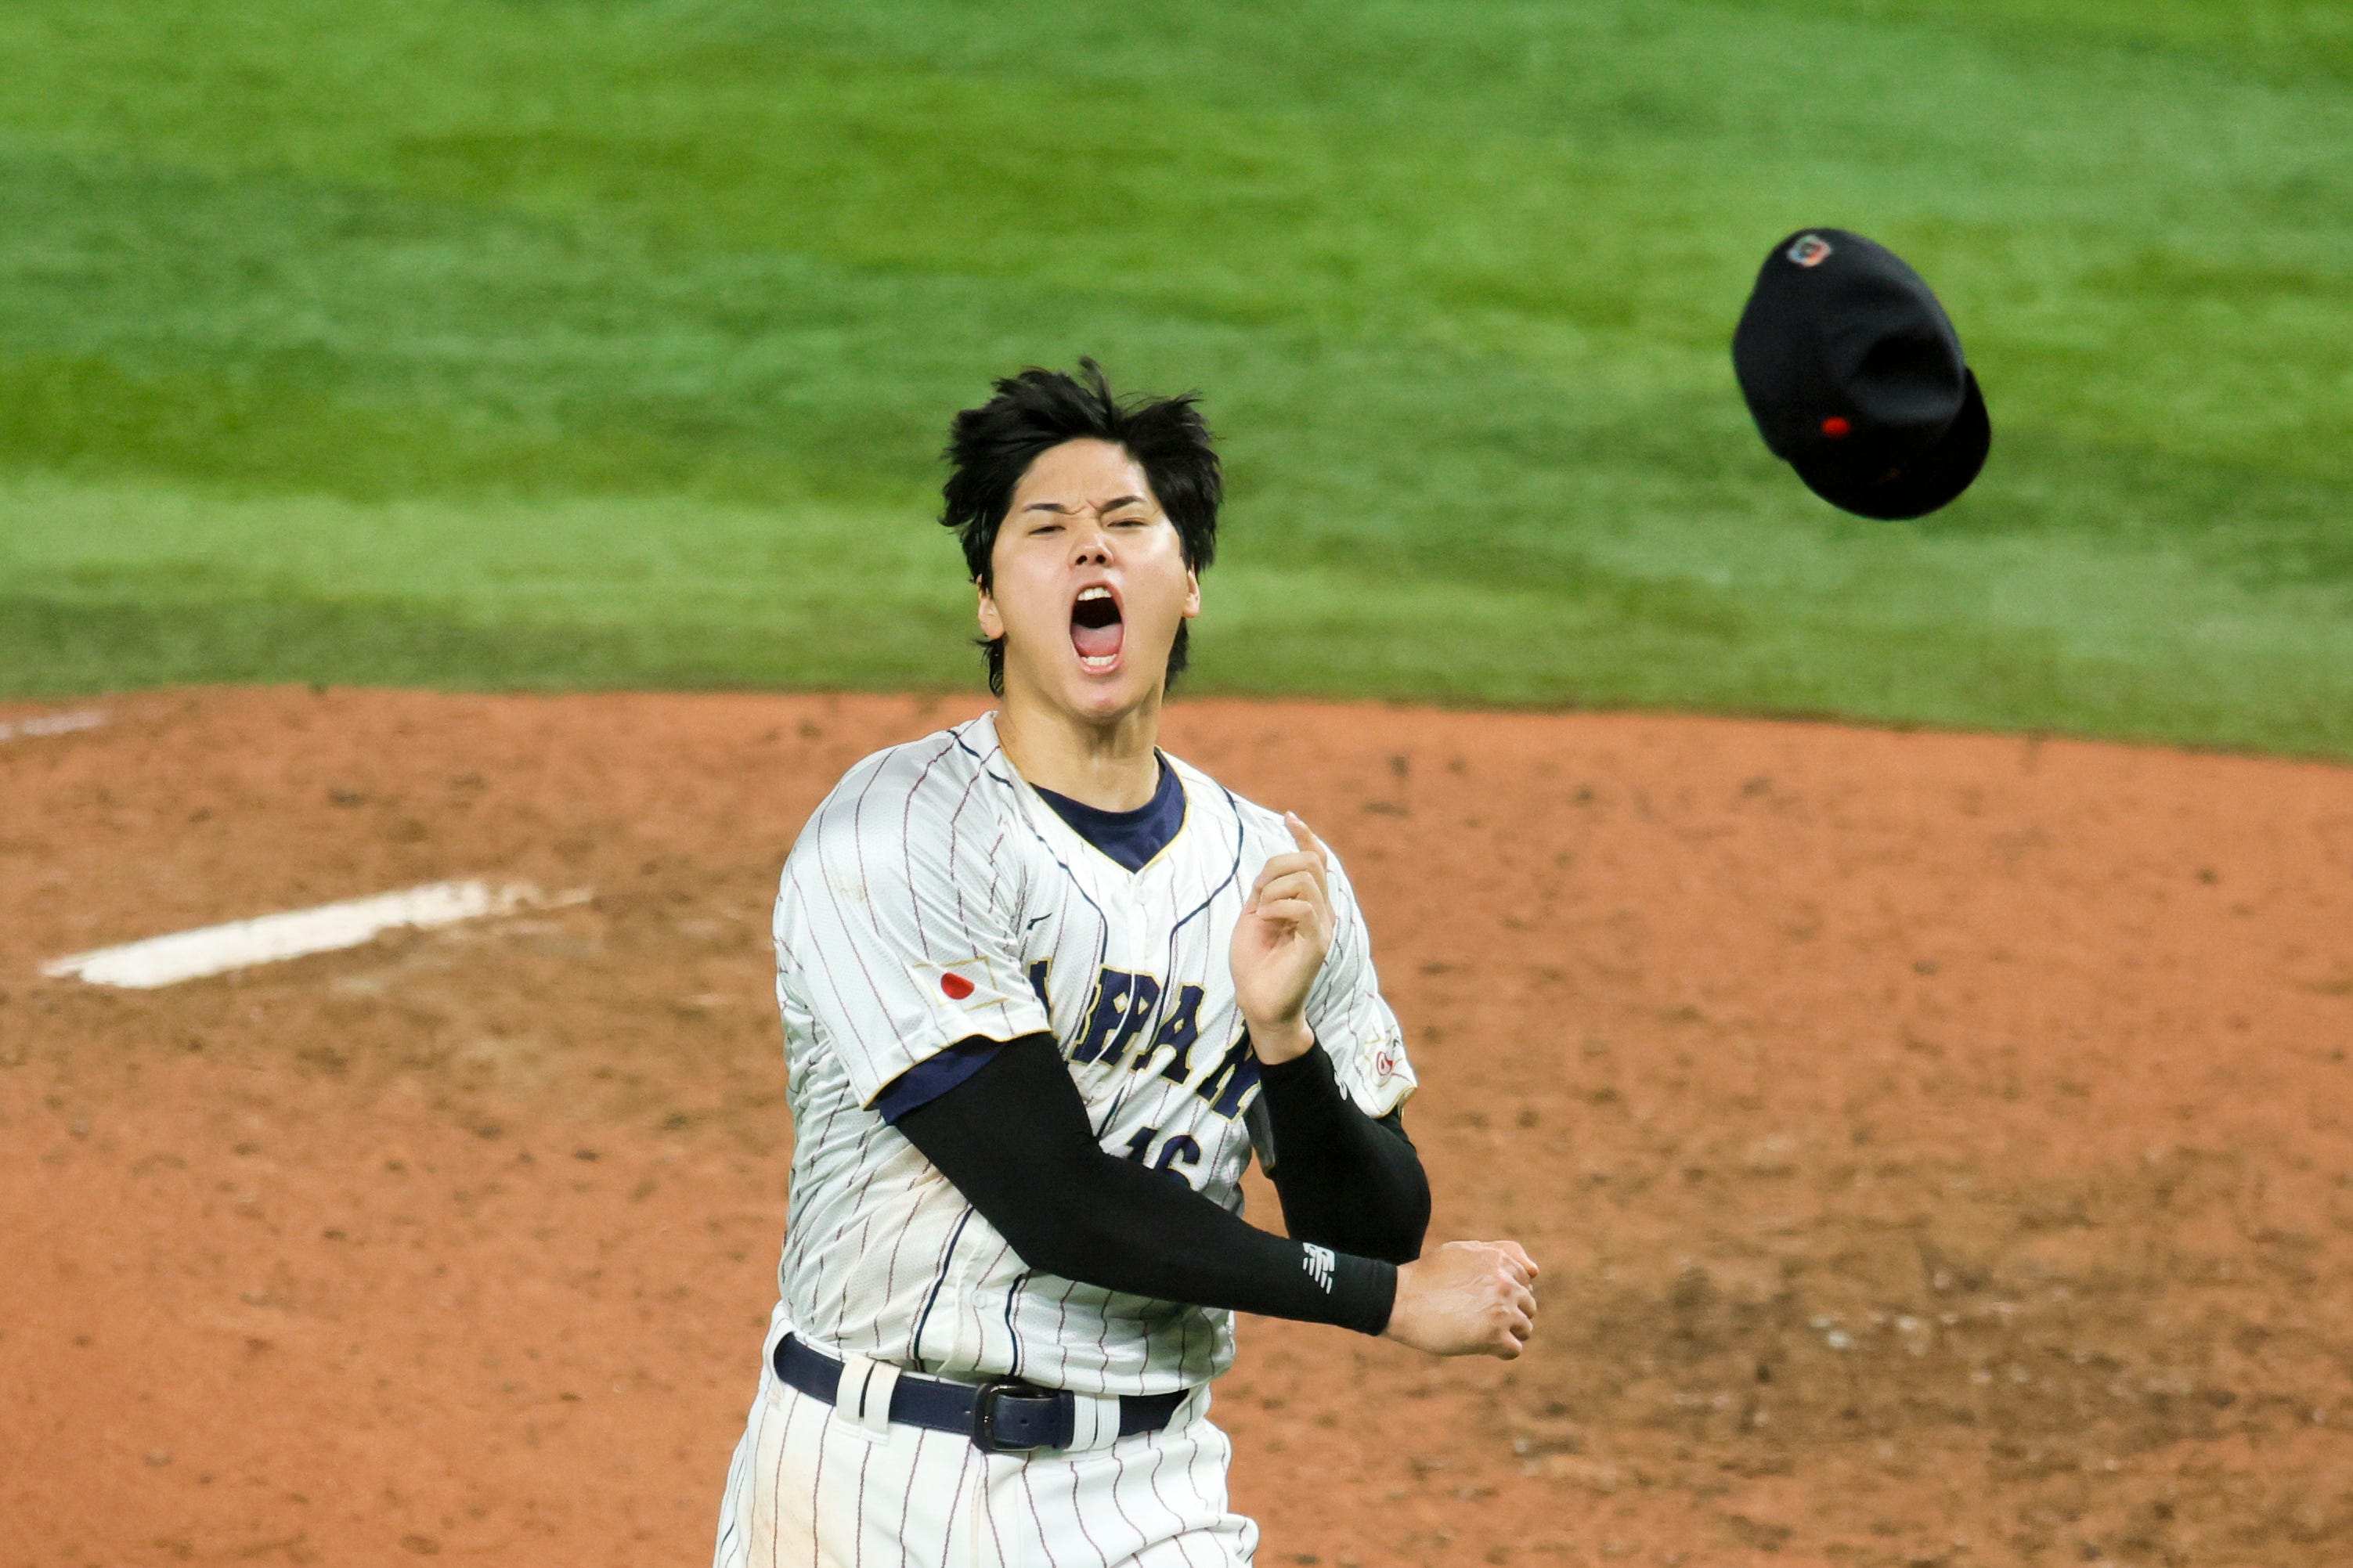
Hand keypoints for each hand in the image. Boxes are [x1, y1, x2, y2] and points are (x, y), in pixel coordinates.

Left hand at [1229, 813, 1334, 1063]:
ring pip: (1305, 879)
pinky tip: (1264, 918)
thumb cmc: (1254, 962)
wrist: (1258, 1003)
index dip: (1306, 835)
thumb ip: (1267, 888)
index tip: (1289, 817)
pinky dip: (1278, 906)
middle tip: (1258, 895)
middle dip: (1276, 866)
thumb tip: (1274, 864)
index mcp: (1310, 904)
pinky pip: (1304, 907)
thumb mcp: (1256, 914)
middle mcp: (1323, 912)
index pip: (1317, 859)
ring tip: (1261, 911)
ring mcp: (1323, 927)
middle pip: (1310, 862)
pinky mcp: (1317, 944)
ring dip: (1274, 889)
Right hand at [1382, 1240, 1539, 1358]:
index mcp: (1499, 1260)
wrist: (1400, 1300)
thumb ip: (1500, 1253)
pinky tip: (1482, 1346)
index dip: (1507, 1291)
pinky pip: (1514, 1349)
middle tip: (1481, 1317)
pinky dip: (1501, 1351)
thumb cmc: (1428, 1276)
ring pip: (1526, 1328)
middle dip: (1510, 1313)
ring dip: (1507, 1333)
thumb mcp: (1462, 1250)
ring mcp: (1501, 1310)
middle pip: (1528, 1305)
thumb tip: (1535, 1270)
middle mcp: (1505, 1282)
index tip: (1485, 1298)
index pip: (1526, 1279)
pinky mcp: (1493, 1336)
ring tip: (1481, 1332)